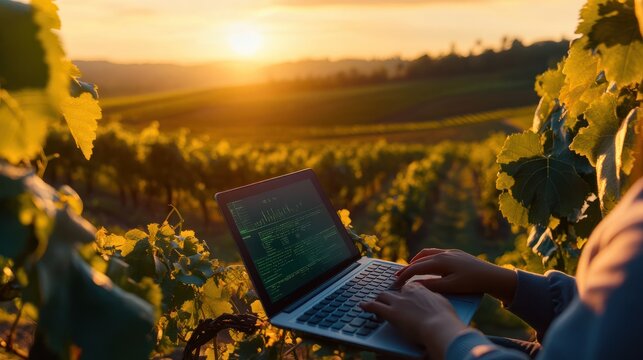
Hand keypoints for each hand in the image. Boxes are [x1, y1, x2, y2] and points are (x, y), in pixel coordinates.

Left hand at [360, 282, 465, 358]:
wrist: (440, 326)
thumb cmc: (445, 318)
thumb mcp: (442, 302)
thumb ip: (434, 298)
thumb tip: (433, 298)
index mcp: (420, 289)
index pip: (407, 287)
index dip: (404, 294)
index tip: (403, 298)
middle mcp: (407, 292)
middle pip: (393, 291)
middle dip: (390, 296)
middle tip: (388, 302)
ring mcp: (398, 302)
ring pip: (383, 296)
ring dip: (378, 300)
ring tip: (374, 304)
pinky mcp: (391, 312)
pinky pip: (375, 307)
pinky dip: (367, 305)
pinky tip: (362, 306)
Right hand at [394, 248, 516, 303]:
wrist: (492, 276)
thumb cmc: (471, 283)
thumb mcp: (450, 287)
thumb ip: (431, 285)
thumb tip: (414, 284)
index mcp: (440, 261)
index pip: (416, 268)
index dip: (404, 275)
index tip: (395, 283)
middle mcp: (443, 253)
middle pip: (419, 259)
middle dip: (407, 268)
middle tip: (397, 276)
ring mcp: (450, 252)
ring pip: (427, 253)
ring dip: (416, 260)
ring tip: (409, 268)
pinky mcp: (456, 253)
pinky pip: (436, 253)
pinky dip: (427, 258)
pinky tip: (428, 264)